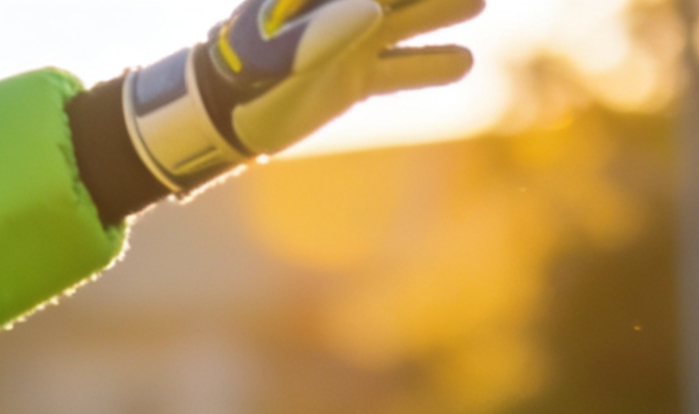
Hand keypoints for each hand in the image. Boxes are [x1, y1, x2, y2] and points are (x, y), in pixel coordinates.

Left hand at [123, 0, 483, 192]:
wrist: (221, 118)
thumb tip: (373, 8)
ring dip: (440, 12)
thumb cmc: (244, 76)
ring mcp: (349, 42)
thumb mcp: (279, 55)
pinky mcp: (352, 78)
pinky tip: (462, 62)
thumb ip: (322, 33)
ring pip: (407, 22)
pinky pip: (399, 68)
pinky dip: (427, 66)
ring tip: (477, 3)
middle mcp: (341, 9)